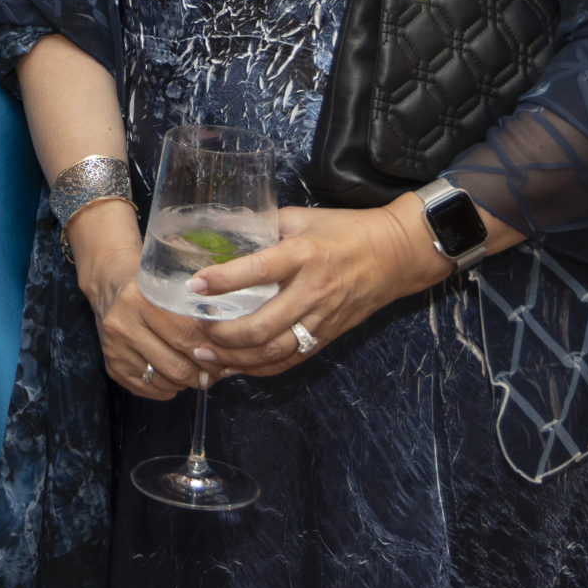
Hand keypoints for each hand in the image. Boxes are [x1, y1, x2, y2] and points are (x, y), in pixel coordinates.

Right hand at [64, 201, 215, 401]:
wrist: (110, 287)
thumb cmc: (150, 287)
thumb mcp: (170, 286)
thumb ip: (195, 309)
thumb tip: (228, 343)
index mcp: (140, 300)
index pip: (186, 336)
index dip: (211, 350)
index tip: (225, 355)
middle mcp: (123, 326)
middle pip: (177, 366)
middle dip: (203, 374)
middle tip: (216, 372)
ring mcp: (115, 350)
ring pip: (165, 382)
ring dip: (187, 383)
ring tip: (196, 372)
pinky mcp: (112, 368)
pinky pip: (150, 390)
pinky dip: (169, 388)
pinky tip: (174, 375)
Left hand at [174, 197, 447, 378]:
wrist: (395, 255)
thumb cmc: (344, 231)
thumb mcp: (302, 218)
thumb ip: (264, 226)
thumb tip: (220, 231)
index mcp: (303, 256)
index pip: (259, 271)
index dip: (223, 280)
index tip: (193, 285)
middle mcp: (311, 292)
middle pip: (263, 326)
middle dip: (223, 334)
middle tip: (194, 331)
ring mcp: (320, 319)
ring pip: (274, 351)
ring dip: (236, 359)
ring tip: (204, 356)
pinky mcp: (327, 337)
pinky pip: (290, 360)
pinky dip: (260, 368)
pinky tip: (235, 367)